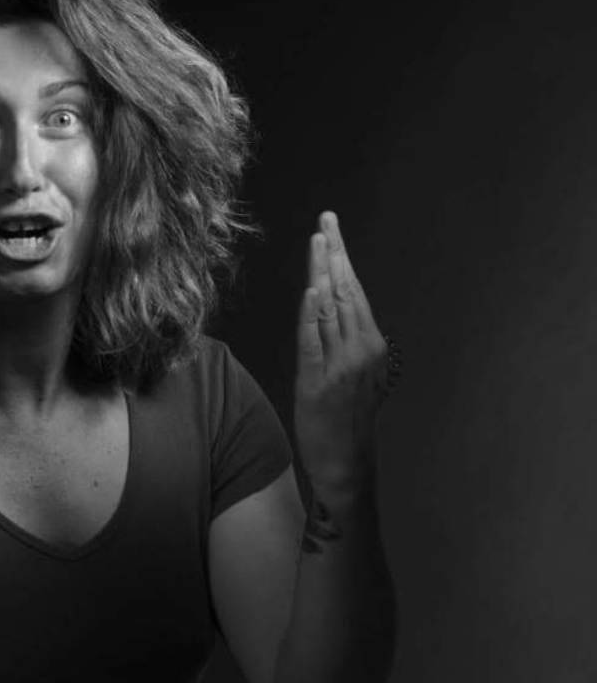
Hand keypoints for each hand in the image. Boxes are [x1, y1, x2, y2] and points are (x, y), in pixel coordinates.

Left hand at [293, 211, 388, 494]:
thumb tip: (334, 305)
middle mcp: (361, 351)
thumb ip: (350, 341)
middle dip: (334, 253)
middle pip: (345, 291)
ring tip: (317, 241)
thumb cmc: (348, 419)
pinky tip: (311, 290)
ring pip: (331, 309)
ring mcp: (341, 366)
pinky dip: (313, 314)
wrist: (345, 462)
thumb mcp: (359, 375)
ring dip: (323, 272)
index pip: (355, 291)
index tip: (331, 229)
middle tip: (326, 220)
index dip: (342, 257)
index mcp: (372, 346)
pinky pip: (313, 342)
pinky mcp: (319, 382)